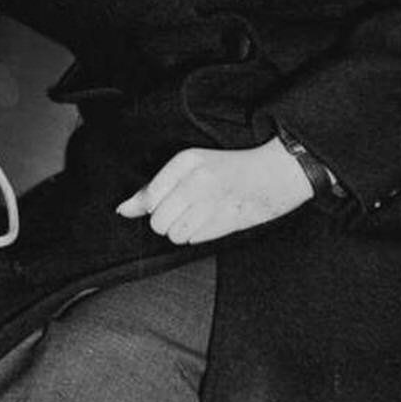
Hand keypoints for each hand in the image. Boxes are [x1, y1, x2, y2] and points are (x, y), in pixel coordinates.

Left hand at [116, 139, 313, 243]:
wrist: (277, 173)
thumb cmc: (230, 169)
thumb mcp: (191, 167)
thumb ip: (154, 189)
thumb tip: (123, 210)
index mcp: (187, 160)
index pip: (149, 198)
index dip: (155, 205)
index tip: (170, 199)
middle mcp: (198, 180)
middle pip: (158, 221)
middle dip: (167, 221)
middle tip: (186, 209)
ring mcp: (213, 201)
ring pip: (174, 235)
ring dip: (183, 231)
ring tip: (200, 216)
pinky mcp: (226, 220)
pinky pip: (194, 240)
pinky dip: (199, 235)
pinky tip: (213, 220)